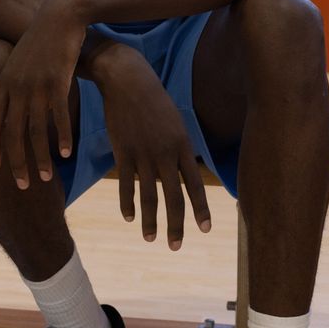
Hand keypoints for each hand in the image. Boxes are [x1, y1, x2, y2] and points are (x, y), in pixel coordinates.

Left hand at [0, 0, 84, 187]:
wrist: (59, 15)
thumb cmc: (42, 39)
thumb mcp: (20, 61)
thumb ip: (14, 83)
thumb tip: (13, 104)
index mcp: (4, 84)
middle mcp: (16, 88)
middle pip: (12, 133)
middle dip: (16, 162)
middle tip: (21, 185)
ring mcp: (36, 86)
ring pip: (36, 130)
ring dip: (40, 157)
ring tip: (45, 177)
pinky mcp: (58, 82)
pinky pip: (59, 117)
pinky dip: (63, 137)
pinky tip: (66, 153)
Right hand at [92, 46, 210, 248]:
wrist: (128, 80)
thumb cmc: (154, 100)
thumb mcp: (175, 121)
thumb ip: (180, 148)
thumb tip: (185, 170)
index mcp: (182, 145)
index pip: (195, 184)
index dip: (200, 208)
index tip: (205, 229)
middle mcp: (165, 153)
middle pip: (173, 196)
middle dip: (176, 225)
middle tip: (176, 247)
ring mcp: (143, 153)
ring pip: (148, 195)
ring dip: (151, 220)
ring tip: (152, 239)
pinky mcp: (123, 151)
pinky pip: (126, 184)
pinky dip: (127, 203)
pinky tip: (129, 217)